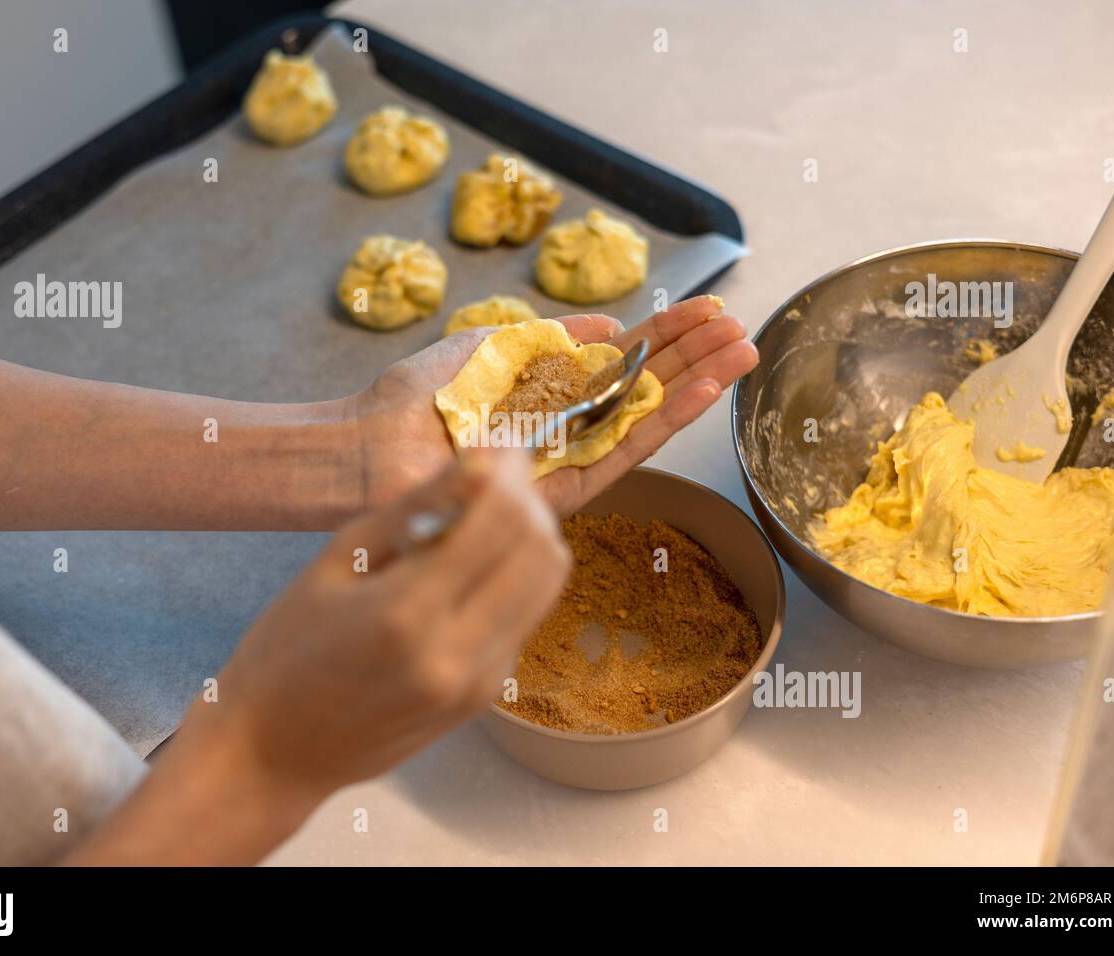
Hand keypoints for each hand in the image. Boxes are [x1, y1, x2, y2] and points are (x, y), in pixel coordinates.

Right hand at [201, 447, 569, 801]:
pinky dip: (513, 579)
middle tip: (494, 477)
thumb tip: (481, 463)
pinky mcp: (484, 698)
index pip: (502, 521)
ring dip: (531, 537)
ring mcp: (478, 683)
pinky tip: (470, 570)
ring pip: (548, 585)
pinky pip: (524, 618)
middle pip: (542, 552)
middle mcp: (457, 655)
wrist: (275, 754)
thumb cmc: (286, 651)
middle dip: (528, 500)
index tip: (496, 447)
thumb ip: (416, 510)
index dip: (509, 472)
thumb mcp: (337, 561)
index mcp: (408, 614)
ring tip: (485, 517)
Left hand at [347, 295, 757, 514]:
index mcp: (548, 393)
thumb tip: (608, 327)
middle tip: (746, 332)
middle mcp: (565, 429)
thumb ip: (548, 339)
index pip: (621, 361)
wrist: (367, 449)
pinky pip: (620, 452)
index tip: (708, 311)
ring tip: (744, 354)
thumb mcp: (487, 348)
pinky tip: (702, 392)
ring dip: (696, 386)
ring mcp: (566, 459)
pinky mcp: (560, 492)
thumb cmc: (412, 400)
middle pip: (644, 390)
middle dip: (695, 358)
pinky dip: (663, 421)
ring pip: (644, 419)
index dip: (666, 336)